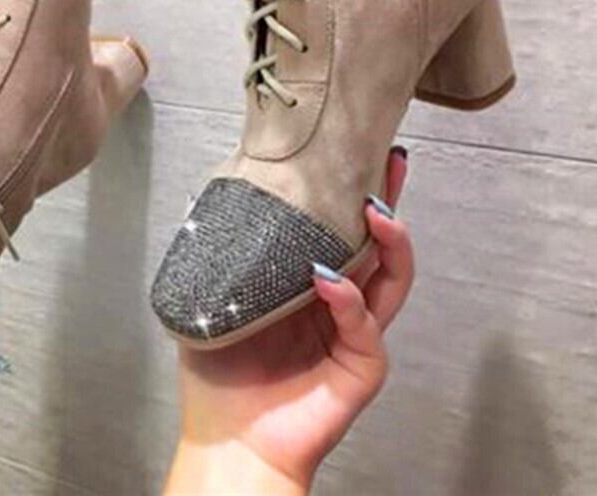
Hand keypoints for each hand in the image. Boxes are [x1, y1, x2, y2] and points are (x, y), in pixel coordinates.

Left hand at [164, 147, 412, 494]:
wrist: (229, 439)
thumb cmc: (220, 373)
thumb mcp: (213, 299)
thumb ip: (221, 255)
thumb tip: (206, 198)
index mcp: (308, 284)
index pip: (338, 231)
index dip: (350, 195)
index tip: (354, 156)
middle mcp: (338, 303)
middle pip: (376, 244)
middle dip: (387, 201)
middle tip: (389, 163)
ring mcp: (355, 332)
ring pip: (390, 278)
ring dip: (388, 241)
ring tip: (375, 210)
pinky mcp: (362, 366)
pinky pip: (364, 326)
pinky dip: (349, 300)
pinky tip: (326, 280)